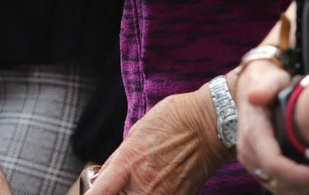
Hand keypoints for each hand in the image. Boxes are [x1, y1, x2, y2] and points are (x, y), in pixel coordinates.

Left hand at [86, 89, 225, 194]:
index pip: (99, 194)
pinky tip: (157, 184)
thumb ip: (115, 163)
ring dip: (134, 194)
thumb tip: (100, 181)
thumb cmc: (171, 121)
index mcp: (128, 163)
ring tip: (139, 183)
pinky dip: (153, 194)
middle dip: (115, 193)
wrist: (208, 124)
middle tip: (118, 185)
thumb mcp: (134, 134)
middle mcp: (143, 185)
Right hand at [233, 63, 308, 193]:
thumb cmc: (266, 83)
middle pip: (277, 180)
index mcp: (252, 133)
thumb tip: (256, 96)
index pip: (273, 163)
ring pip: (277, 187)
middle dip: (306, 184)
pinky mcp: (257, 166)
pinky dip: (295, 188)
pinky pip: (275, 185)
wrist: (250, 87)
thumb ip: (267, 87)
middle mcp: (248, 151)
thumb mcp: (270, 79)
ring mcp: (251, 161)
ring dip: (302, 189)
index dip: (298, 174)